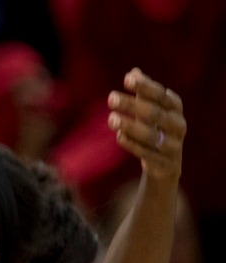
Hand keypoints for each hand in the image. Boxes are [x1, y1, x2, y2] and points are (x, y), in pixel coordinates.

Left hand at [108, 68, 184, 182]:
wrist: (165, 164)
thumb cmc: (155, 129)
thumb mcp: (151, 109)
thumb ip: (143, 92)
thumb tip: (133, 72)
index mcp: (175, 108)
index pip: (161, 94)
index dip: (145, 86)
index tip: (127, 79)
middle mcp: (178, 124)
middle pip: (155, 113)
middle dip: (132, 105)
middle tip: (110, 98)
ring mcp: (173, 145)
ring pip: (151, 135)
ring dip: (130, 126)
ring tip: (111, 119)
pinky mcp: (165, 163)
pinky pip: (148, 153)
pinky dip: (133, 144)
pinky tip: (119, 137)